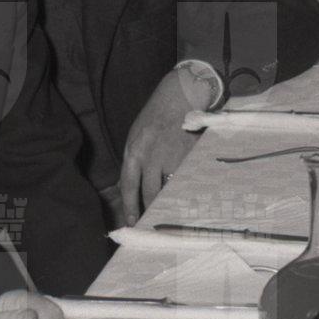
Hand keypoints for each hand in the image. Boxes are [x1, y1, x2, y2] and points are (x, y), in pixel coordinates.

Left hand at [118, 66, 216, 223]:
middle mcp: (152, 156)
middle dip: (152, 209)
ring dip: (170, 200)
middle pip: (151, 192)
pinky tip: (188, 193)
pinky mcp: (190, 156)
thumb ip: (133, 161)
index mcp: (134, 150)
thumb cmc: (156, 116)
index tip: (132, 222)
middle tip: (153, 222)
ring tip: (171, 211)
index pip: (129, 185)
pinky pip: (187, 178)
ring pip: (170, 188)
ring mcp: (172, 157)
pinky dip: (186, 186)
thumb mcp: (136, 136)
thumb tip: (127, 187)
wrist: (180, 95)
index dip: (130, 206)